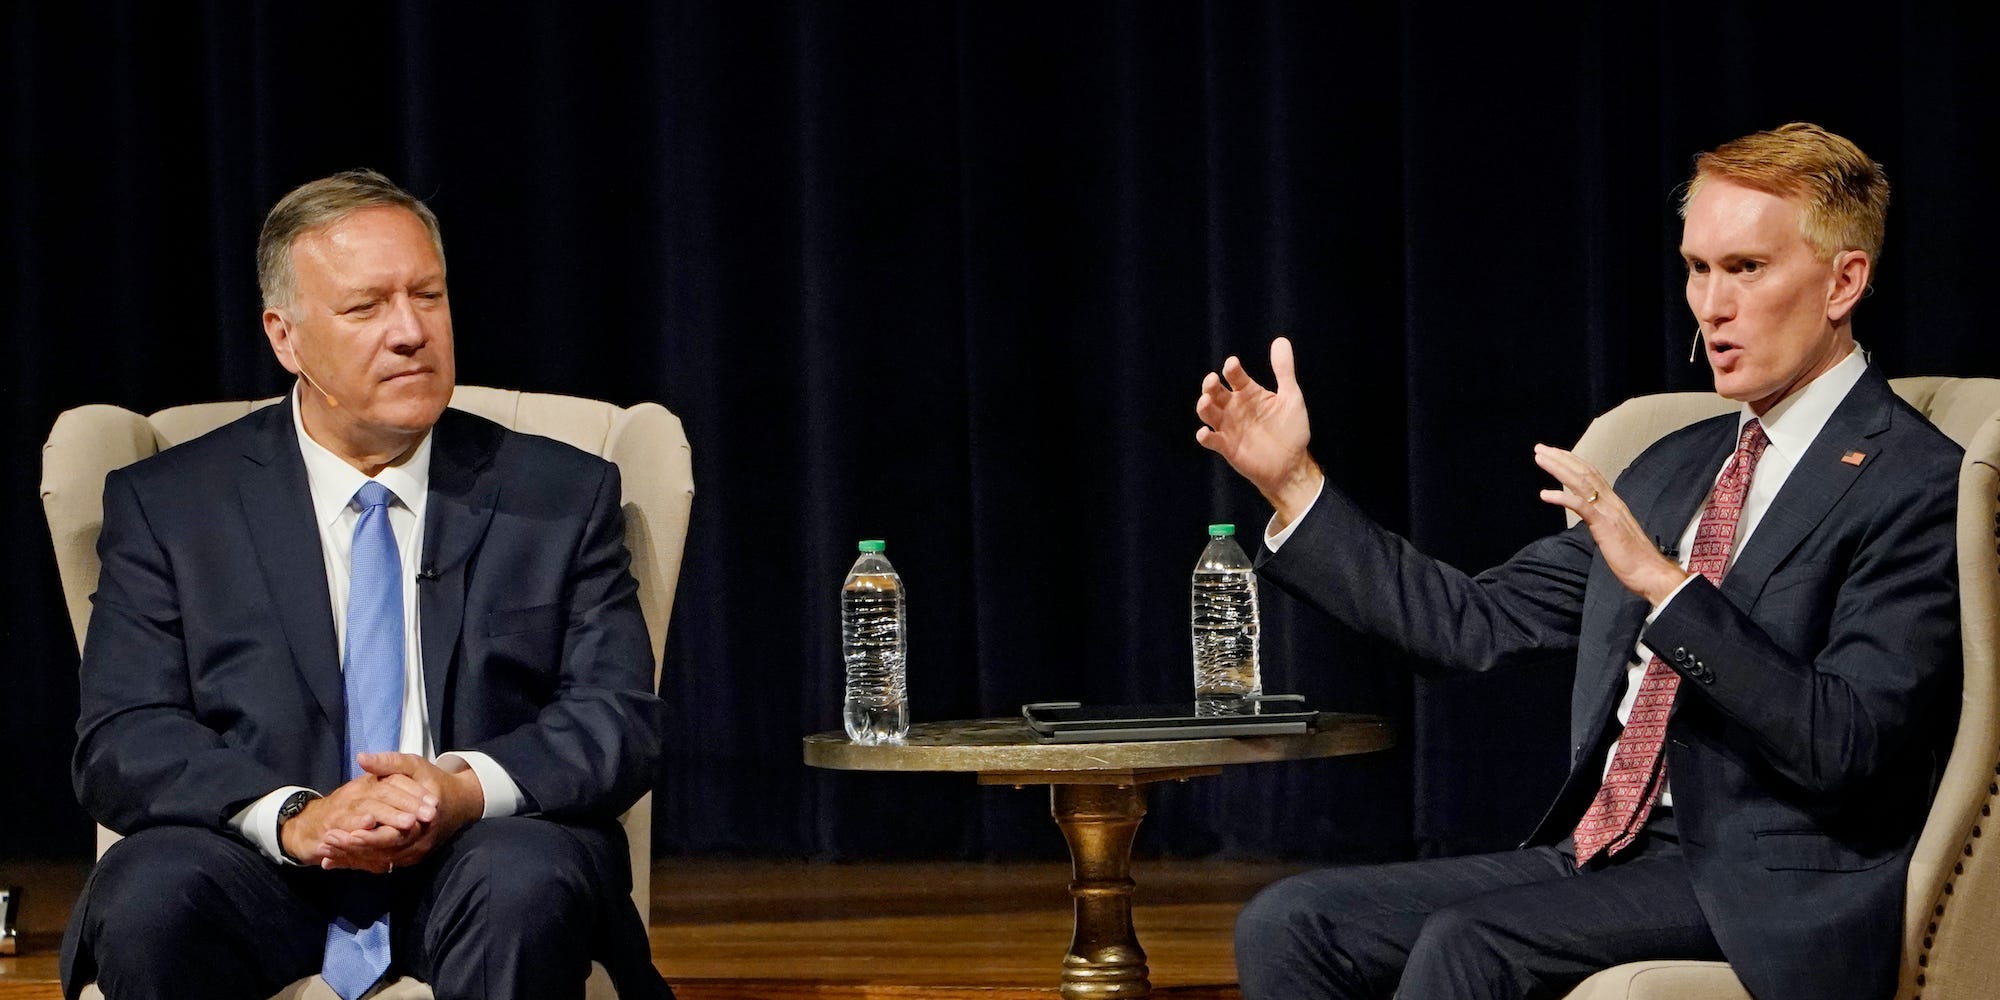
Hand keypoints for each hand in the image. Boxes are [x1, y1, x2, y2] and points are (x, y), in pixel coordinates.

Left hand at [285, 753, 484, 872]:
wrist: (459, 803)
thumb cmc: (434, 782)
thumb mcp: (415, 766)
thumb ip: (388, 763)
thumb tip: (362, 758)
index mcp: (423, 822)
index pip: (392, 835)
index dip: (368, 836)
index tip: (344, 832)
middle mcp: (419, 844)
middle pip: (382, 853)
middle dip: (352, 849)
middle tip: (326, 842)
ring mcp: (414, 854)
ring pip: (378, 862)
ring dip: (351, 858)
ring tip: (325, 852)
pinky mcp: (407, 859)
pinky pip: (379, 864)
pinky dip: (357, 862)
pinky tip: (333, 860)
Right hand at [1194, 337, 1322, 527]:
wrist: (1293, 465)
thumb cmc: (1292, 430)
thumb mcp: (1291, 397)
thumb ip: (1284, 370)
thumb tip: (1280, 340)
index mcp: (1249, 393)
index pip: (1235, 376)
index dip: (1232, 369)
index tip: (1232, 365)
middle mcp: (1235, 407)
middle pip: (1216, 391)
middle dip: (1211, 385)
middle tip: (1212, 380)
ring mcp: (1229, 427)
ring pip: (1208, 412)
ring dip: (1204, 406)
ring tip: (1206, 400)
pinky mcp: (1227, 447)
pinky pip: (1211, 440)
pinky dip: (1205, 436)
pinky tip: (1205, 432)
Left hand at [1533, 444, 1688, 604]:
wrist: (1650, 572)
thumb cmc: (1634, 558)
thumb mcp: (1614, 533)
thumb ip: (1603, 521)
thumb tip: (1593, 517)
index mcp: (1614, 503)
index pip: (1591, 474)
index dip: (1573, 462)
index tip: (1555, 453)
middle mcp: (1612, 502)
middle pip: (1584, 472)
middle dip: (1561, 458)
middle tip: (1540, 448)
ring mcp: (1608, 511)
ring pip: (1581, 482)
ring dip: (1558, 469)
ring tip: (1540, 458)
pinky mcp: (1604, 525)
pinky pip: (1581, 506)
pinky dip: (1562, 498)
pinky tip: (1545, 494)